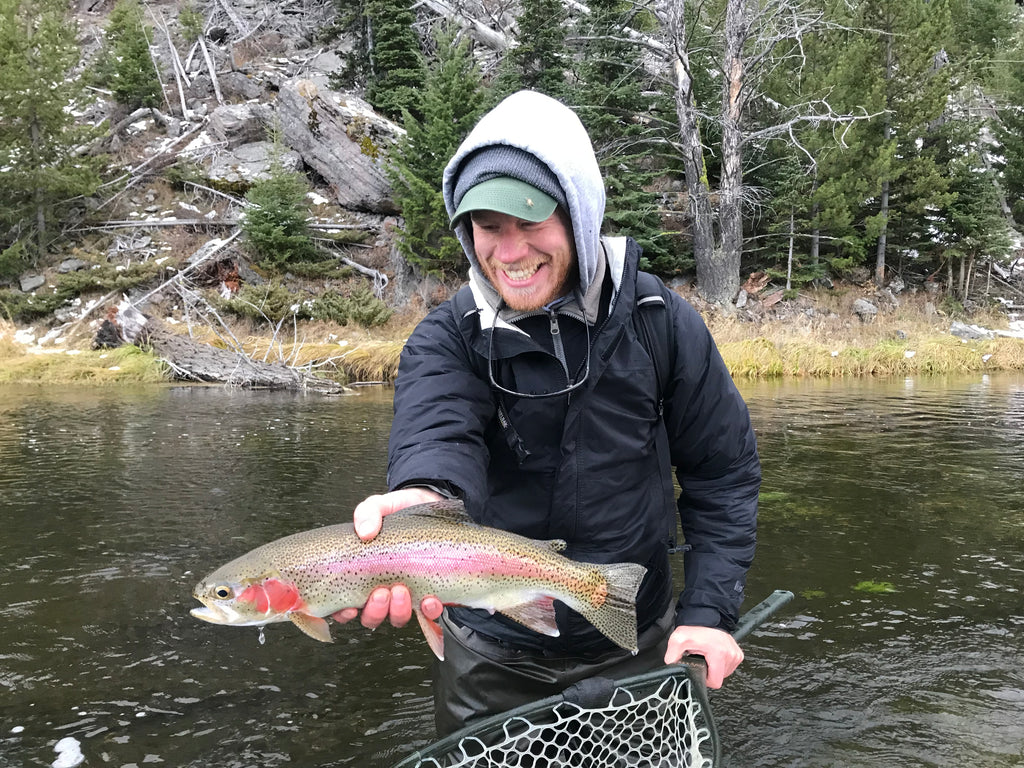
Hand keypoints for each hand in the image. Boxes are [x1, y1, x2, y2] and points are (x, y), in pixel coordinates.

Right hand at [333, 487, 446, 628]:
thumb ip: (368, 512)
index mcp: (364, 574)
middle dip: (375, 610)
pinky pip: (429, 612)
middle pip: (371, 617)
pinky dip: (429, 611)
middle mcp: (384, 589)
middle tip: (382, 591)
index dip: (344, 614)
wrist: (432, 503)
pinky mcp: (432, 590)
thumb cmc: (400, 511)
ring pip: (397, 618)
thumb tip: (365, 532)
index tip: (349, 607)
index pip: (346, 605)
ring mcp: (408, 593)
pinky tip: (429, 599)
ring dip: (398, 611)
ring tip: (402, 590)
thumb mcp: (380, 506)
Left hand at [664, 625, 743, 688]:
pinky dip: (721, 663)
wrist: (706, 614)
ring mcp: (736, 655)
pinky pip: (729, 666)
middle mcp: (731, 655)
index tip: (699, 669)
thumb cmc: (695, 627)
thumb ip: (672, 656)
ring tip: (707, 655)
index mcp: (719, 655)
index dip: (704, 679)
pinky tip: (714, 654)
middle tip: (701, 658)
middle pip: (719, 678)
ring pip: (725, 673)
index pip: (715, 682)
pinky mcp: (738, 653)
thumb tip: (672, 667)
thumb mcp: (678, 640)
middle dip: (709, 671)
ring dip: (715, 667)